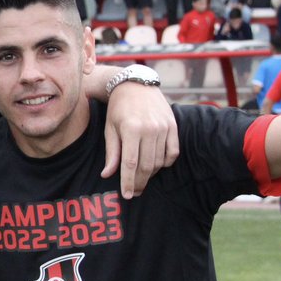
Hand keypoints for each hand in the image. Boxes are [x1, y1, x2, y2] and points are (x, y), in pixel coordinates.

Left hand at [103, 78, 178, 198]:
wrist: (136, 85)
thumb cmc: (118, 109)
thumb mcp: (110, 129)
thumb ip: (111, 153)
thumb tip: (107, 175)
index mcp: (131, 129)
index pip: (130, 164)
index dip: (128, 182)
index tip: (127, 195)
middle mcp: (150, 129)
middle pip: (147, 166)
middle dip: (140, 182)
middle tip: (135, 192)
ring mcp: (164, 127)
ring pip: (160, 161)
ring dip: (151, 174)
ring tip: (142, 178)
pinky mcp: (173, 126)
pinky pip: (172, 152)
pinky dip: (165, 162)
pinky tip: (156, 165)